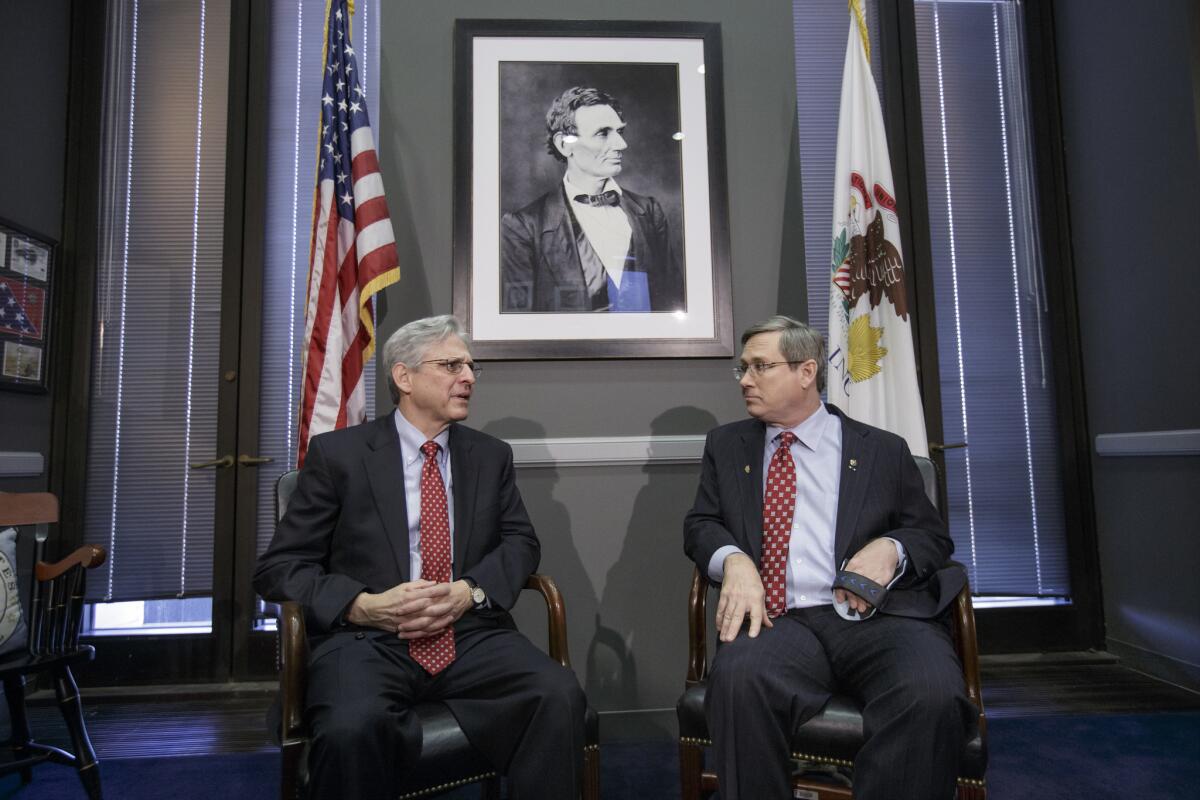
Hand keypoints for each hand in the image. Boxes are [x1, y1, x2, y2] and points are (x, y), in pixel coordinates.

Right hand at [345, 580, 468, 634]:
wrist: (374, 611)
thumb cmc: (390, 597)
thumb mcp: (403, 586)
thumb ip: (418, 585)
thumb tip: (433, 582)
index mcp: (408, 596)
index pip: (426, 592)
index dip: (439, 590)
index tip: (449, 587)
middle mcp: (408, 609)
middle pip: (428, 608)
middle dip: (442, 606)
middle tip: (453, 603)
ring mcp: (407, 621)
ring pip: (426, 622)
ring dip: (439, 620)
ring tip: (450, 617)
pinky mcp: (405, 630)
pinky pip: (421, 632)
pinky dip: (432, 631)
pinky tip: (441, 628)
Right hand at [714, 553, 772, 641]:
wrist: (739, 566)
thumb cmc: (752, 581)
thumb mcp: (761, 594)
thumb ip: (763, 612)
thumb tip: (769, 626)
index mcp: (755, 599)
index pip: (756, 614)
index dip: (755, 625)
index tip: (752, 636)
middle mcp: (743, 599)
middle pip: (737, 616)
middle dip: (733, 629)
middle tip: (729, 641)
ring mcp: (732, 597)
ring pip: (727, 614)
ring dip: (724, 627)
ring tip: (723, 638)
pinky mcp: (724, 595)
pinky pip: (720, 609)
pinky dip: (719, 619)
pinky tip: (719, 627)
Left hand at [834, 538, 899, 614]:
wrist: (887, 547)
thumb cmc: (872, 553)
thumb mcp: (857, 557)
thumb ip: (851, 569)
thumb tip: (845, 583)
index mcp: (854, 563)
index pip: (844, 580)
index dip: (841, 592)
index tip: (840, 599)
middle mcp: (862, 569)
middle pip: (854, 587)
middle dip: (852, 598)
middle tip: (852, 605)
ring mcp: (873, 573)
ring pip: (864, 591)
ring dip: (861, 600)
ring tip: (861, 607)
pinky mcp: (883, 577)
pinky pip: (876, 590)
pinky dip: (872, 597)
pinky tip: (870, 602)